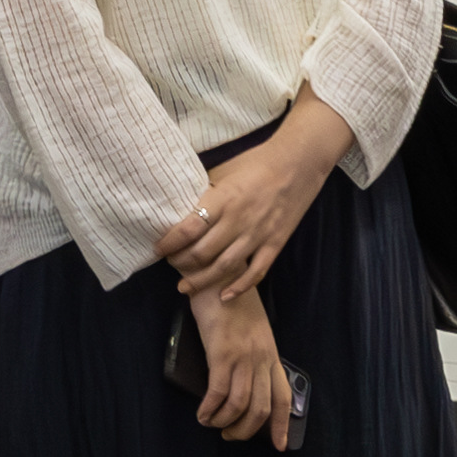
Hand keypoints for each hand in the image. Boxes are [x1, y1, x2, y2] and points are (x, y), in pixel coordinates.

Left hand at [159, 106, 346, 302]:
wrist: (298, 162)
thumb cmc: (257, 162)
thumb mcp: (224, 170)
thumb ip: (205, 190)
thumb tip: (180, 203)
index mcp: (223, 198)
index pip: (188, 228)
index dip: (169, 243)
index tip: (159, 249)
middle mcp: (238, 219)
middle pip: (202, 253)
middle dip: (181, 263)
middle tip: (172, 265)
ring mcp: (258, 234)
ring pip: (224, 267)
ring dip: (202, 281)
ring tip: (185, 287)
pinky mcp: (275, 243)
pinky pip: (256, 271)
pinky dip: (240, 286)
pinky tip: (225, 295)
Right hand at [182, 286, 297, 447]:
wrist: (217, 273)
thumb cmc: (228, 299)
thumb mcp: (250, 329)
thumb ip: (251, 353)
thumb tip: (240, 381)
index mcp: (270, 353)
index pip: (282, 396)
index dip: (282, 425)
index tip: (280, 445)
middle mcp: (261, 357)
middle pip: (260, 408)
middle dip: (245, 430)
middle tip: (229, 434)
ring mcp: (243, 356)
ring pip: (240, 405)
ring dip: (225, 422)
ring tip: (212, 423)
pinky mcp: (222, 352)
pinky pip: (218, 392)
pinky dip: (210, 409)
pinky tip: (202, 413)